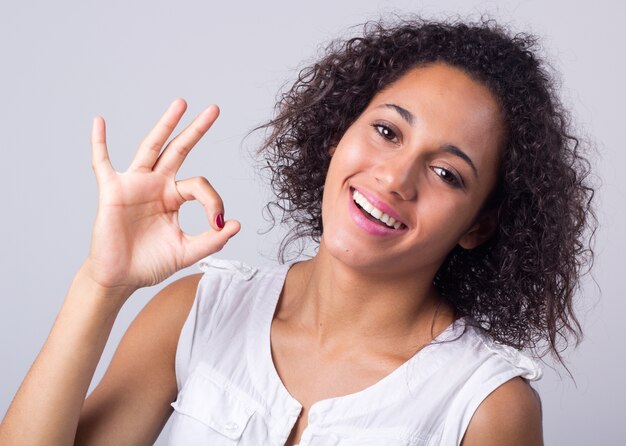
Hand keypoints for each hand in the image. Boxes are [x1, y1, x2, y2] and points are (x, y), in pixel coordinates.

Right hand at [84, 99, 239, 291]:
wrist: (121, 278)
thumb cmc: (151, 263)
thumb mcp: (187, 252)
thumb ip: (212, 240)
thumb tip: (236, 224)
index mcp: (174, 197)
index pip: (200, 186)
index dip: (214, 202)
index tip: (218, 224)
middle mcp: (157, 185)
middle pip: (178, 150)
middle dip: (196, 130)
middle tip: (214, 109)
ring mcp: (135, 184)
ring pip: (151, 147)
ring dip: (165, 125)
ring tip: (181, 103)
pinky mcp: (113, 191)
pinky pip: (102, 162)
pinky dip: (99, 142)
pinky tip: (99, 121)